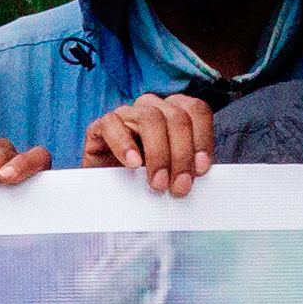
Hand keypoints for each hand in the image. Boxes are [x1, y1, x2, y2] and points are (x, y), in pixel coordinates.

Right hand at [83, 94, 214, 196]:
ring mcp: (126, 115)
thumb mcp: (173, 173)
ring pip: (150, 117)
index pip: (196, 111)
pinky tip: (132, 164)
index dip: (202, 139)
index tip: (201, 169)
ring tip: (157, 182)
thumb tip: (200, 170)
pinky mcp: (100, 127)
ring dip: (158, 152)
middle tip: (179, 186)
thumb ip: (188, 165)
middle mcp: (152, 108)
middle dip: (182, 154)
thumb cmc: (144, 182)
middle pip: (177, 117)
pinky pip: (112, 123)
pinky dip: (124, 144)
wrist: (108, 195)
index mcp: (175, 112)